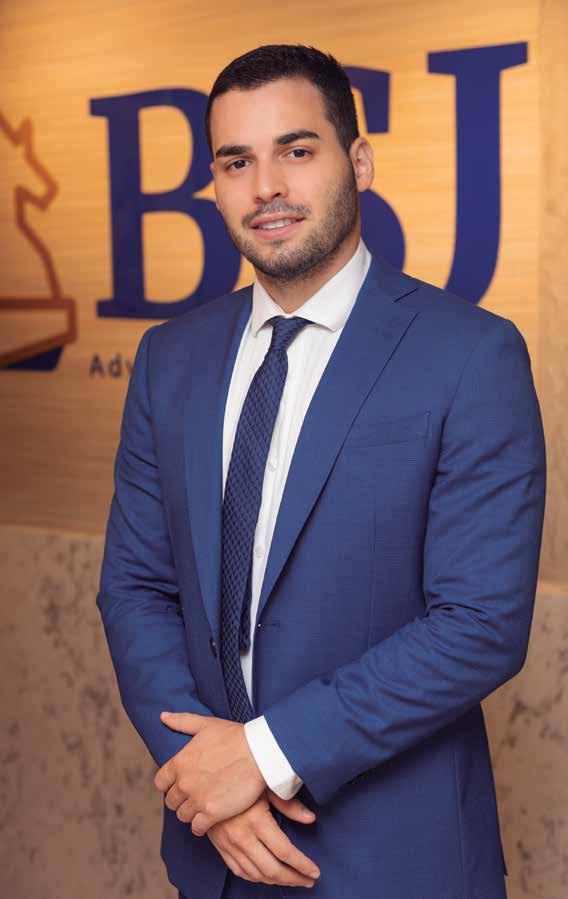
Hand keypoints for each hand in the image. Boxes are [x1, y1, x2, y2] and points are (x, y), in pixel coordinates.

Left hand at [154, 712, 265, 835]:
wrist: (259, 752)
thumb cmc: (234, 736)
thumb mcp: (206, 724)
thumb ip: (181, 722)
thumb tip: (163, 716)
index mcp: (179, 762)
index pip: (160, 782)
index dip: (169, 784)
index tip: (180, 783)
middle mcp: (184, 783)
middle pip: (171, 802)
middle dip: (180, 799)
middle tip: (193, 796)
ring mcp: (197, 799)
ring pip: (183, 816)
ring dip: (191, 813)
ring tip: (202, 807)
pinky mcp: (212, 813)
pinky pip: (197, 828)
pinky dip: (201, 826)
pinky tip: (210, 818)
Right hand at [207, 788, 320, 887]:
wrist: (206, 780)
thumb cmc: (241, 777)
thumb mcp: (267, 786)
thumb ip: (289, 804)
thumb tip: (311, 819)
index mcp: (257, 821)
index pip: (285, 852)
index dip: (302, 865)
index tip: (315, 872)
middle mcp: (242, 837)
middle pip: (272, 870)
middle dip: (294, 879)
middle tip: (308, 881)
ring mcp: (229, 845)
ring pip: (256, 874)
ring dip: (276, 881)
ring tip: (292, 879)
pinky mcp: (221, 848)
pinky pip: (240, 871)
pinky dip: (256, 878)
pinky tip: (267, 876)